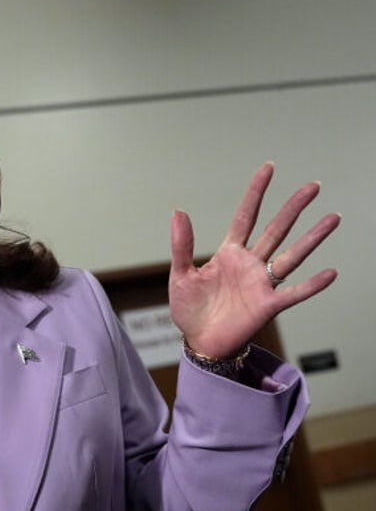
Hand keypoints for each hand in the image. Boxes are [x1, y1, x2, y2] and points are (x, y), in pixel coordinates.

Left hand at [169, 162, 339, 358]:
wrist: (199, 342)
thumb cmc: (190, 309)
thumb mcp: (181, 275)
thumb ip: (182, 245)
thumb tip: (178, 211)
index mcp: (228, 253)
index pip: (246, 216)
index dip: (256, 193)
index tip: (269, 168)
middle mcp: (250, 264)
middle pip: (276, 230)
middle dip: (294, 208)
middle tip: (313, 186)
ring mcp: (261, 283)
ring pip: (291, 255)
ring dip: (312, 238)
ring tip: (333, 218)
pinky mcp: (268, 305)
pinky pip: (293, 293)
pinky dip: (311, 285)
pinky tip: (330, 273)